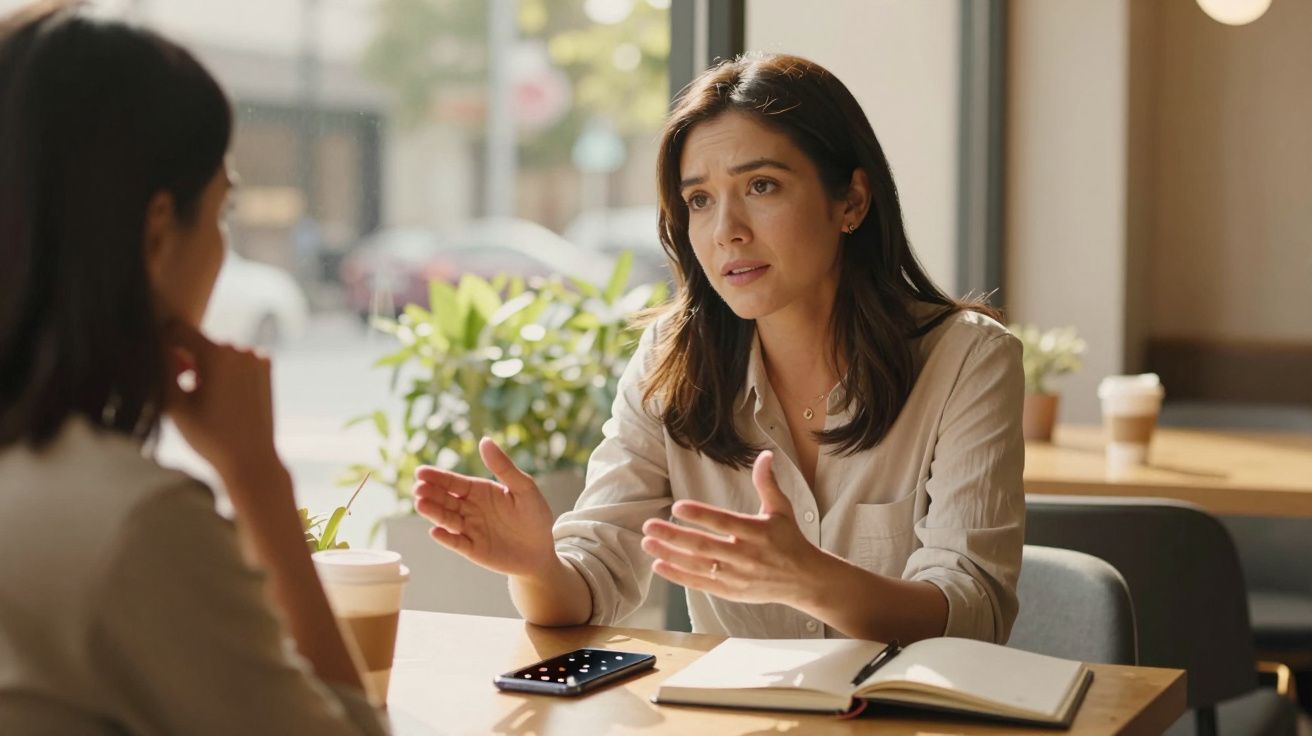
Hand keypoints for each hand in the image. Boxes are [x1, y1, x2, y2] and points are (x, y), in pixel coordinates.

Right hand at [163, 320, 284, 490]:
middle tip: (186, 391)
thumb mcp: (174, 405)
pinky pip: (236, 358)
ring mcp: (257, 356)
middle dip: (187, 360)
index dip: (164, 345)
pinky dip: (227, 370)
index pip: (178, 328)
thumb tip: (151, 342)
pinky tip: (225, 395)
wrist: (251, 459)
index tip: (165, 370)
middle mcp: (240, 348)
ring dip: (207, 366)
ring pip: (218, 351)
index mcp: (217, 354)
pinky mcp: (266, 366)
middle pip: (199, 341)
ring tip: (206, 397)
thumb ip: (161, 369)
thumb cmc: (208, 437)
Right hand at [413, 438, 556, 577]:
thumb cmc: (534, 515)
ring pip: (447, 520)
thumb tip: (484, 440)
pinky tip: (436, 531)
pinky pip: (457, 543)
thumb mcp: (524, 488)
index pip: (454, 482)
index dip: (437, 477)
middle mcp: (470, 509)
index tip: (421, 472)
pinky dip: (447, 538)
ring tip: (421, 504)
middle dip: (431, 494)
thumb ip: (504, 467)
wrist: (541, 551)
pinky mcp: (473, 549)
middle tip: (418, 488)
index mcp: (479, 491)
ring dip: (433, 512)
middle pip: (445, 500)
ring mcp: (470, 529)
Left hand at [641, 451, 823, 606]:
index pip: (724, 523)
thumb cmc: (790, 539)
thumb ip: (768, 483)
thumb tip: (765, 454)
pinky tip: (659, 565)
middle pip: (705, 546)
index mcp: (757, 532)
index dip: (701, 515)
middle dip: (674, 536)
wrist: (804, 580)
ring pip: (698, 566)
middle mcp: (746, 555)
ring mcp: (737, 576)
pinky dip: (679, 576)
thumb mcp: (781, 509)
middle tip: (648, 525)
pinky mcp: (732, 591)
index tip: (677, 507)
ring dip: (670, 555)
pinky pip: (701, 584)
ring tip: (647, 543)